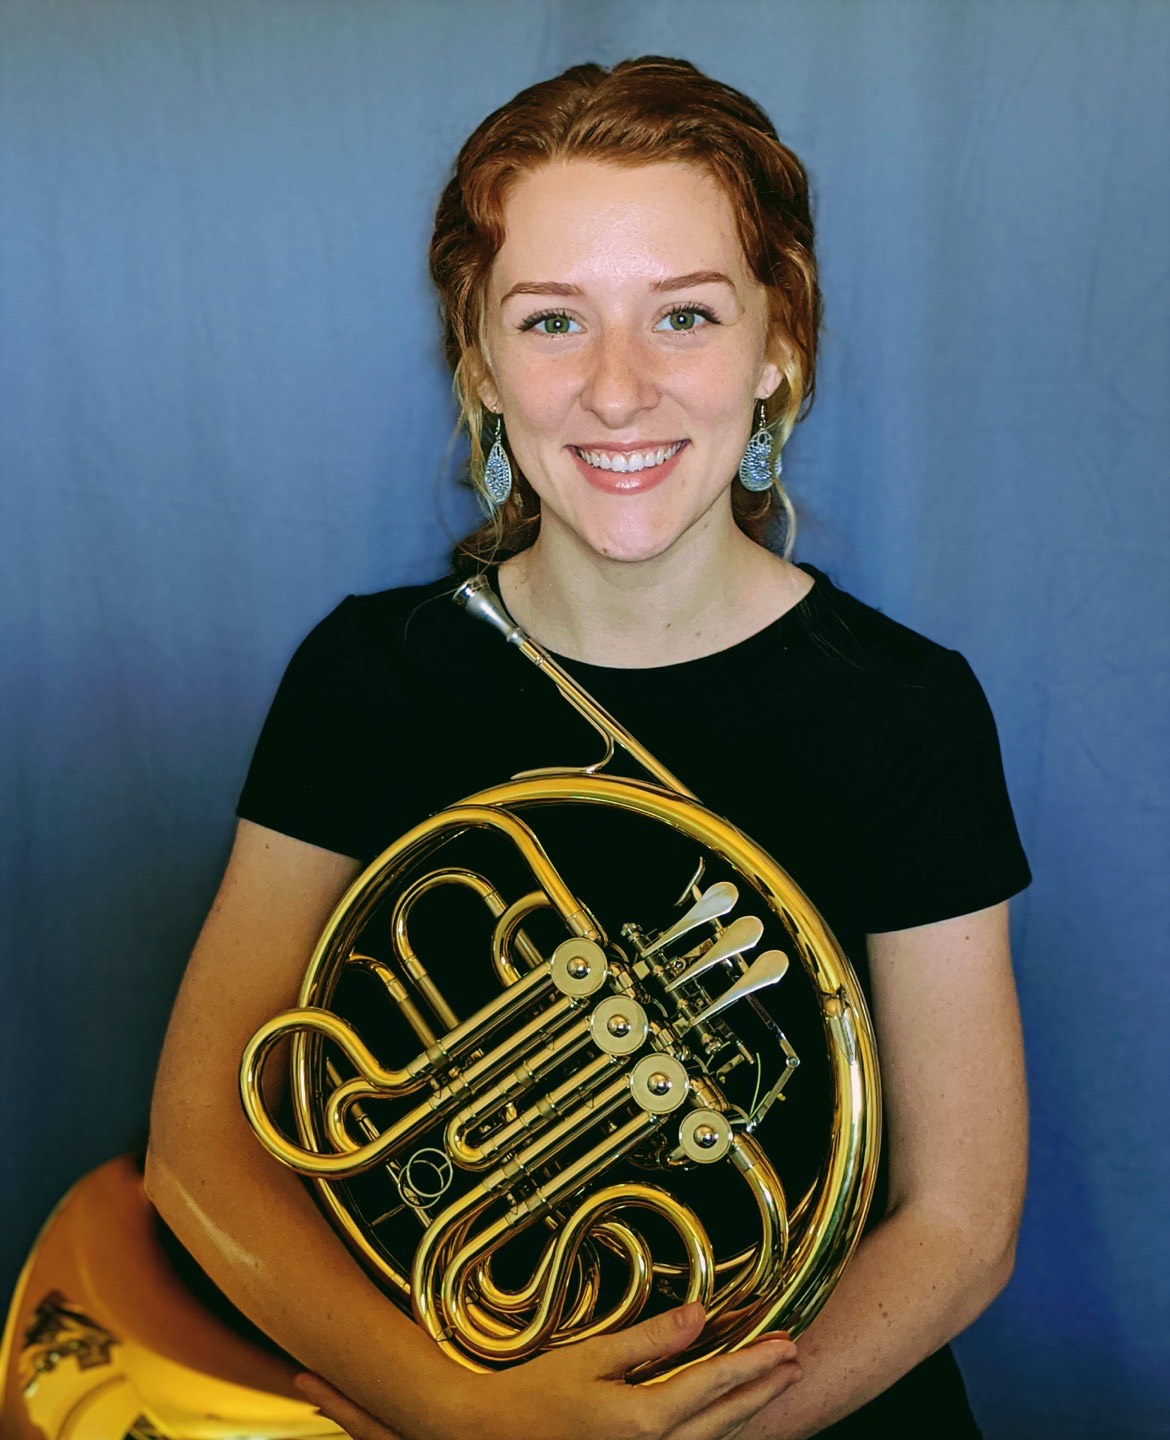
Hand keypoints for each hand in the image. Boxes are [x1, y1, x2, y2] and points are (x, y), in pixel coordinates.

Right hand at [295, 1303, 800, 1439]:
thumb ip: (649, 1340)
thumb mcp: (590, 1357)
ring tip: (773, 1381)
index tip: (784, 1346)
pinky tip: (726, 1414)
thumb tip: (698, 1317)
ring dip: (746, 1409)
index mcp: (643, 1421)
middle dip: (762, 1389)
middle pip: (724, 1419)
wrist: (487, 1435)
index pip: (713, 1387)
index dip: (752, 1365)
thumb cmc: (532, 1395)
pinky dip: (715, 1428)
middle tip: (794, 1360)